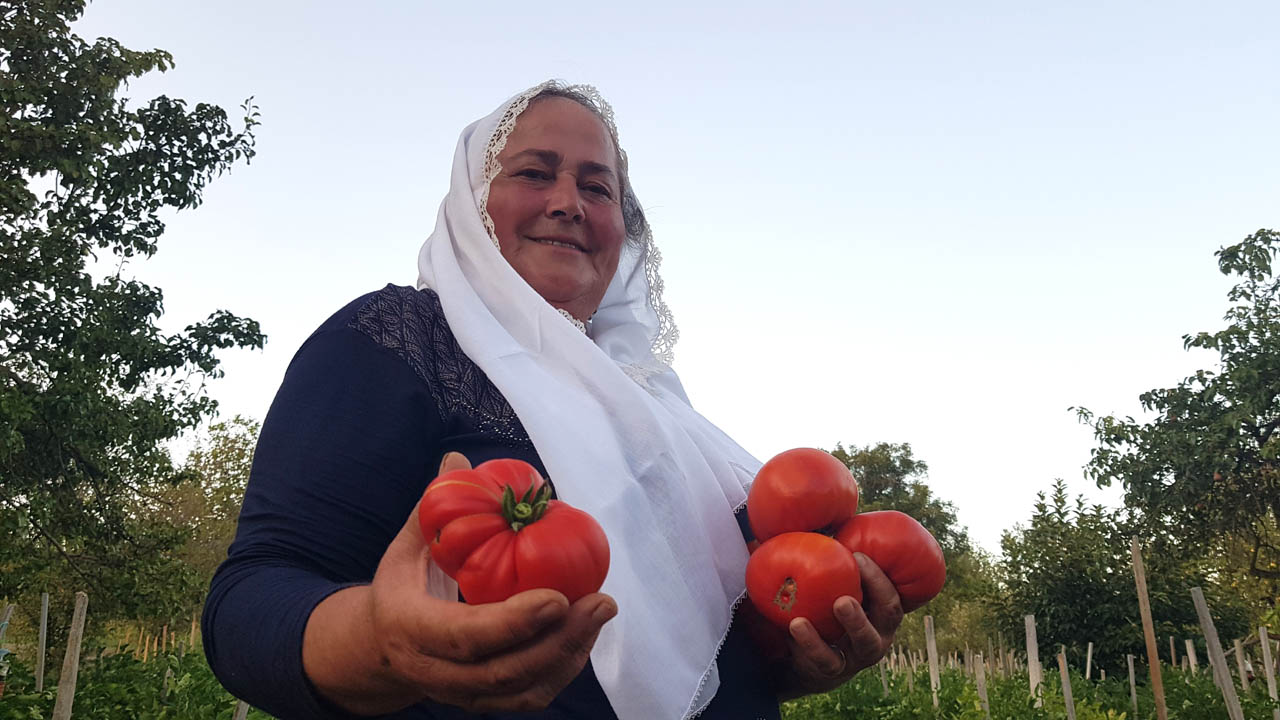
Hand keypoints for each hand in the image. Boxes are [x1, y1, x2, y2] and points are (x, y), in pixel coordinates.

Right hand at [303, 452, 617, 714]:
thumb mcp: (407, 548)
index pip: (465, 636)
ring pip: (523, 690)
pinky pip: (530, 697)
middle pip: (504, 670)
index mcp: (410, 629)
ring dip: (570, 654)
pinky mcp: (485, 703)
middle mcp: (434, 672)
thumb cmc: (403, 588)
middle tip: (601, 601)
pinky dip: (564, 667)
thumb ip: (433, 509)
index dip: (514, 622)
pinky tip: (585, 632)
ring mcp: (462, 694)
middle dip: (559, 639)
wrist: (381, 649)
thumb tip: (457, 460)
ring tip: (601, 612)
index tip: (558, 596)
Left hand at [775, 552, 902, 698]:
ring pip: (866, 642)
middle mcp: (877, 634)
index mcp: (878, 611)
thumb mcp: (822, 583)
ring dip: (855, 620)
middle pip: (889, 614)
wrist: (793, 659)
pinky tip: (796, 624)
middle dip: (878, 589)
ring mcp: (856, 656)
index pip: (892, 591)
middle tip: (859, 564)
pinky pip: (826, 659)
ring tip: (839, 602)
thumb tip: (814, 507)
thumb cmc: (815, 609)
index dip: (881, 575)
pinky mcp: (831, 671)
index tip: (859, 555)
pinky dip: (812, 642)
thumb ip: (823, 553)